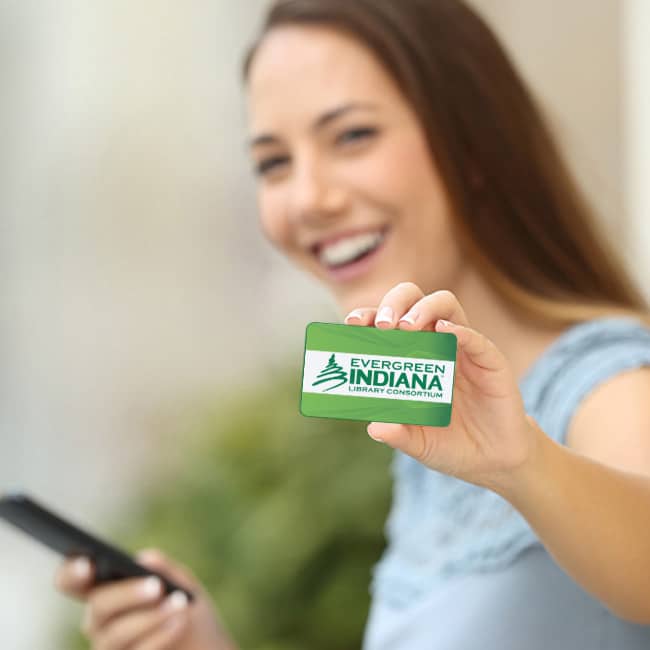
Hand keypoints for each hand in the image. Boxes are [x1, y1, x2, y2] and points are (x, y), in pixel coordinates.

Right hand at [55, 548, 237, 649]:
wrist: (205, 646)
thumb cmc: (186, 609)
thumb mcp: (182, 583)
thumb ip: (163, 568)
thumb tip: (144, 559)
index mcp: (104, 590)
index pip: (71, 581)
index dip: (71, 572)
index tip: (87, 564)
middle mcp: (98, 622)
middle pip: (98, 605)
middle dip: (128, 594)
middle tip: (156, 586)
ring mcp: (107, 648)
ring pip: (114, 634)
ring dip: (150, 617)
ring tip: (179, 604)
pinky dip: (158, 636)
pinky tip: (178, 622)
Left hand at [344, 283, 540, 492]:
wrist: (493, 460)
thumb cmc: (450, 445)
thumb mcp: (420, 444)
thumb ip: (399, 435)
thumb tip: (374, 428)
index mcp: (410, 356)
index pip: (387, 323)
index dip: (368, 316)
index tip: (352, 324)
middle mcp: (434, 344)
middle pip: (413, 301)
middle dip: (394, 303)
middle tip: (383, 325)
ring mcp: (462, 349)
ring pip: (444, 306)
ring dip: (423, 309)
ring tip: (407, 326)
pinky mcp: (489, 361)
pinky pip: (476, 339)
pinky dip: (460, 331)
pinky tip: (444, 332)